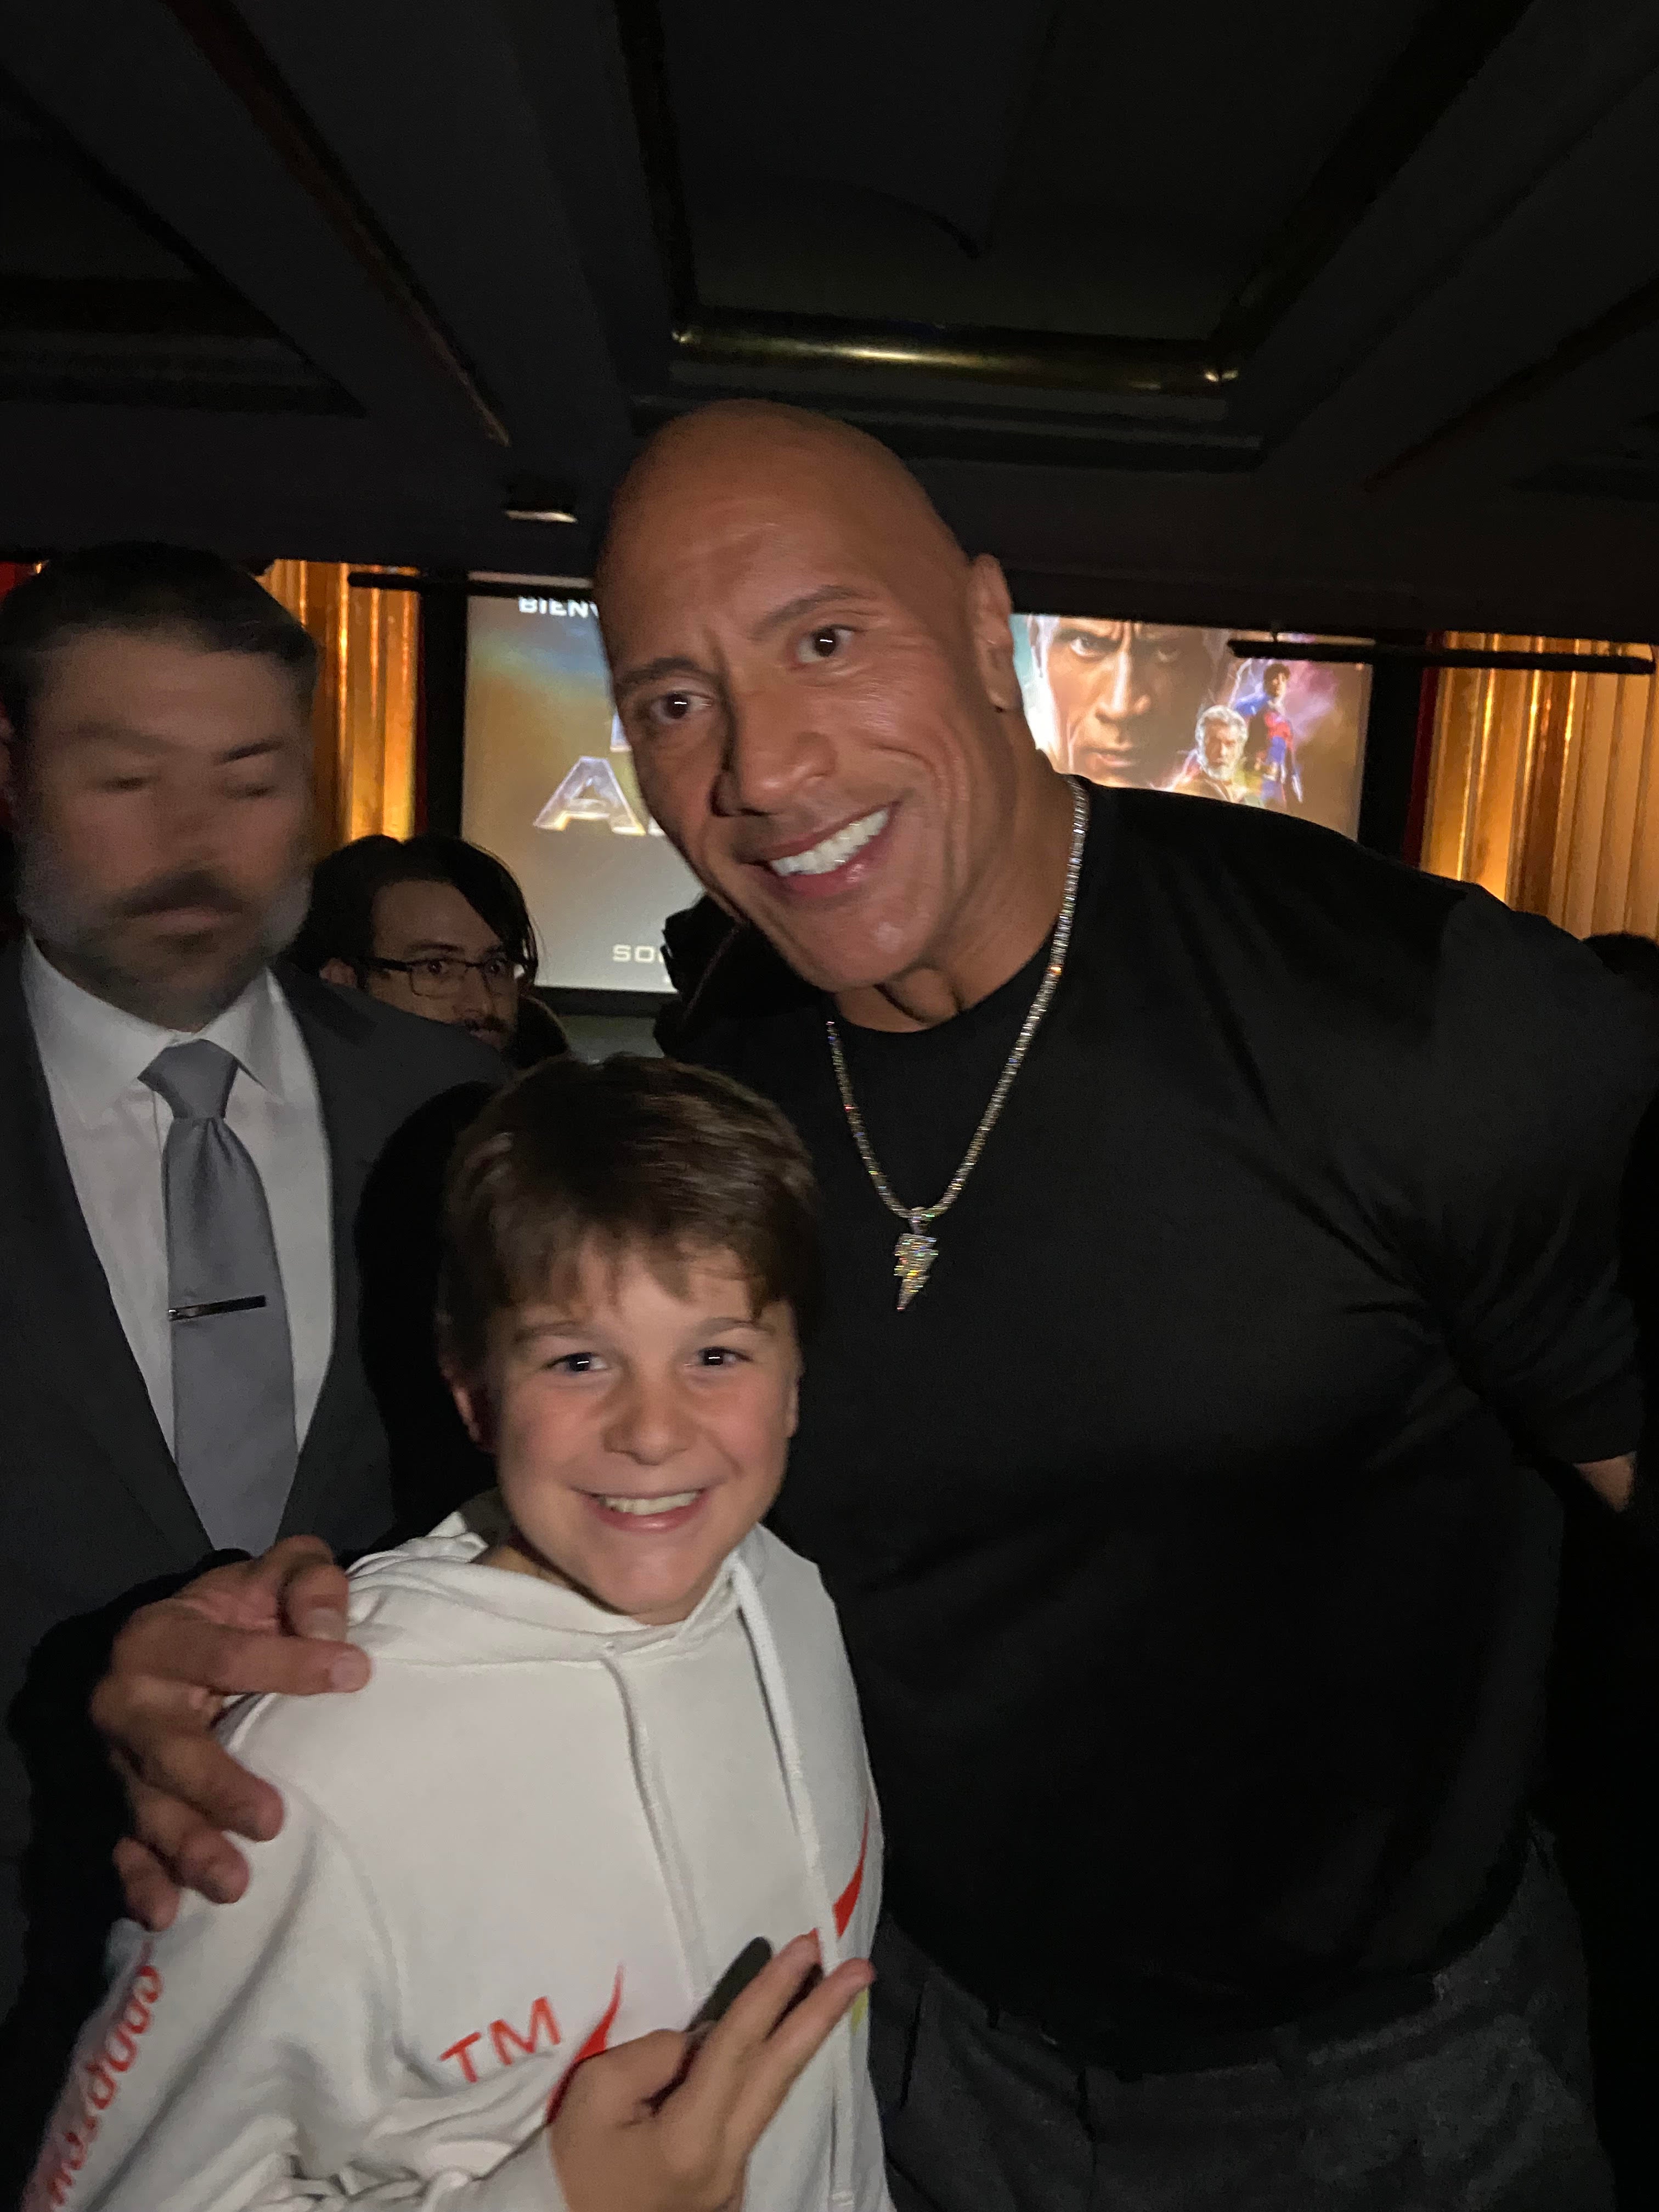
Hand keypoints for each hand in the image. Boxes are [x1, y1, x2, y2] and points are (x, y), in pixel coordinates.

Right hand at [91, 1536, 367, 1927]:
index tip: (355, 1675)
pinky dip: (143, 1882)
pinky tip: (167, 1913)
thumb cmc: (245, 1607)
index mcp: (159, 1636)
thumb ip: (308, 1583)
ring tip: (233, 1885)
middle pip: (170, 1749)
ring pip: (149, 1808)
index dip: (289, 1664)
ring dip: (187, 1849)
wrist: (189, 1637)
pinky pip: (127, 1847)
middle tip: (272, 1821)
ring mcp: (121, 1760)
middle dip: (218, 1788)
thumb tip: (331, 1633)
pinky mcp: (125, 1802)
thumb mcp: (281, 1571)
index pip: (224, 1654)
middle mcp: (127, 1701)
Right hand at [549, 1933, 872, 2211]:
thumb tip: (696, 2044)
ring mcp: (731, 2185)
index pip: (738, 2047)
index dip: (773, 1992)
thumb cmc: (568, 2169)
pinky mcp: (724, 2193)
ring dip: (794, 2042)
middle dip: (822, 2016)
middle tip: (861, 1970)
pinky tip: (754, 2052)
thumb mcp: (593, 2097)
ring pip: (765, 2099)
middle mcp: (726, 2165)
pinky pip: (741, 2122)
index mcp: (690, 2140)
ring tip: (823, 1994)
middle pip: (779, 2075)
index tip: (806, 1946)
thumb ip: (651, 2056)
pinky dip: (752, 2081)